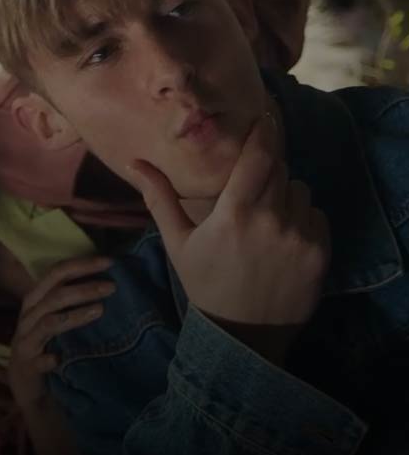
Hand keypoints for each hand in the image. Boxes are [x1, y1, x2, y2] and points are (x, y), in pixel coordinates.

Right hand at [9, 255, 115, 410]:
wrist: (25, 384)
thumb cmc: (44, 342)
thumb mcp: (53, 315)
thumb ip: (70, 298)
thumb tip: (104, 279)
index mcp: (35, 298)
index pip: (57, 272)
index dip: (82, 265)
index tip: (108, 262)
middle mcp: (28, 316)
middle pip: (55, 295)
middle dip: (84, 288)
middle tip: (111, 287)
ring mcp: (25, 340)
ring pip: (49, 322)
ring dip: (75, 316)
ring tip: (100, 310)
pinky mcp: (26, 366)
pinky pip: (39, 361)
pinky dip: (51, 359)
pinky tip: (62, 358)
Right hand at [130, 116, 329, 362]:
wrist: (243, 338)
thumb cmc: (205, 284)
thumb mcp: (178, 242)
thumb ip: (160, 197)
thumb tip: (135, 161)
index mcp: (233, 213)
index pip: (259, 155)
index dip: (264, 131)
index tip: (265, 117)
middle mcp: (270, 221)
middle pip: (279, 169)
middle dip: (267, 171)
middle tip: (251, 191)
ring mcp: (298, 237)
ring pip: (300, 190)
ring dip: (286, 196)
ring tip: (266, 221)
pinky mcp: (319, 253)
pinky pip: (316, 215)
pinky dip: (303, 219)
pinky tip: (283, 240)